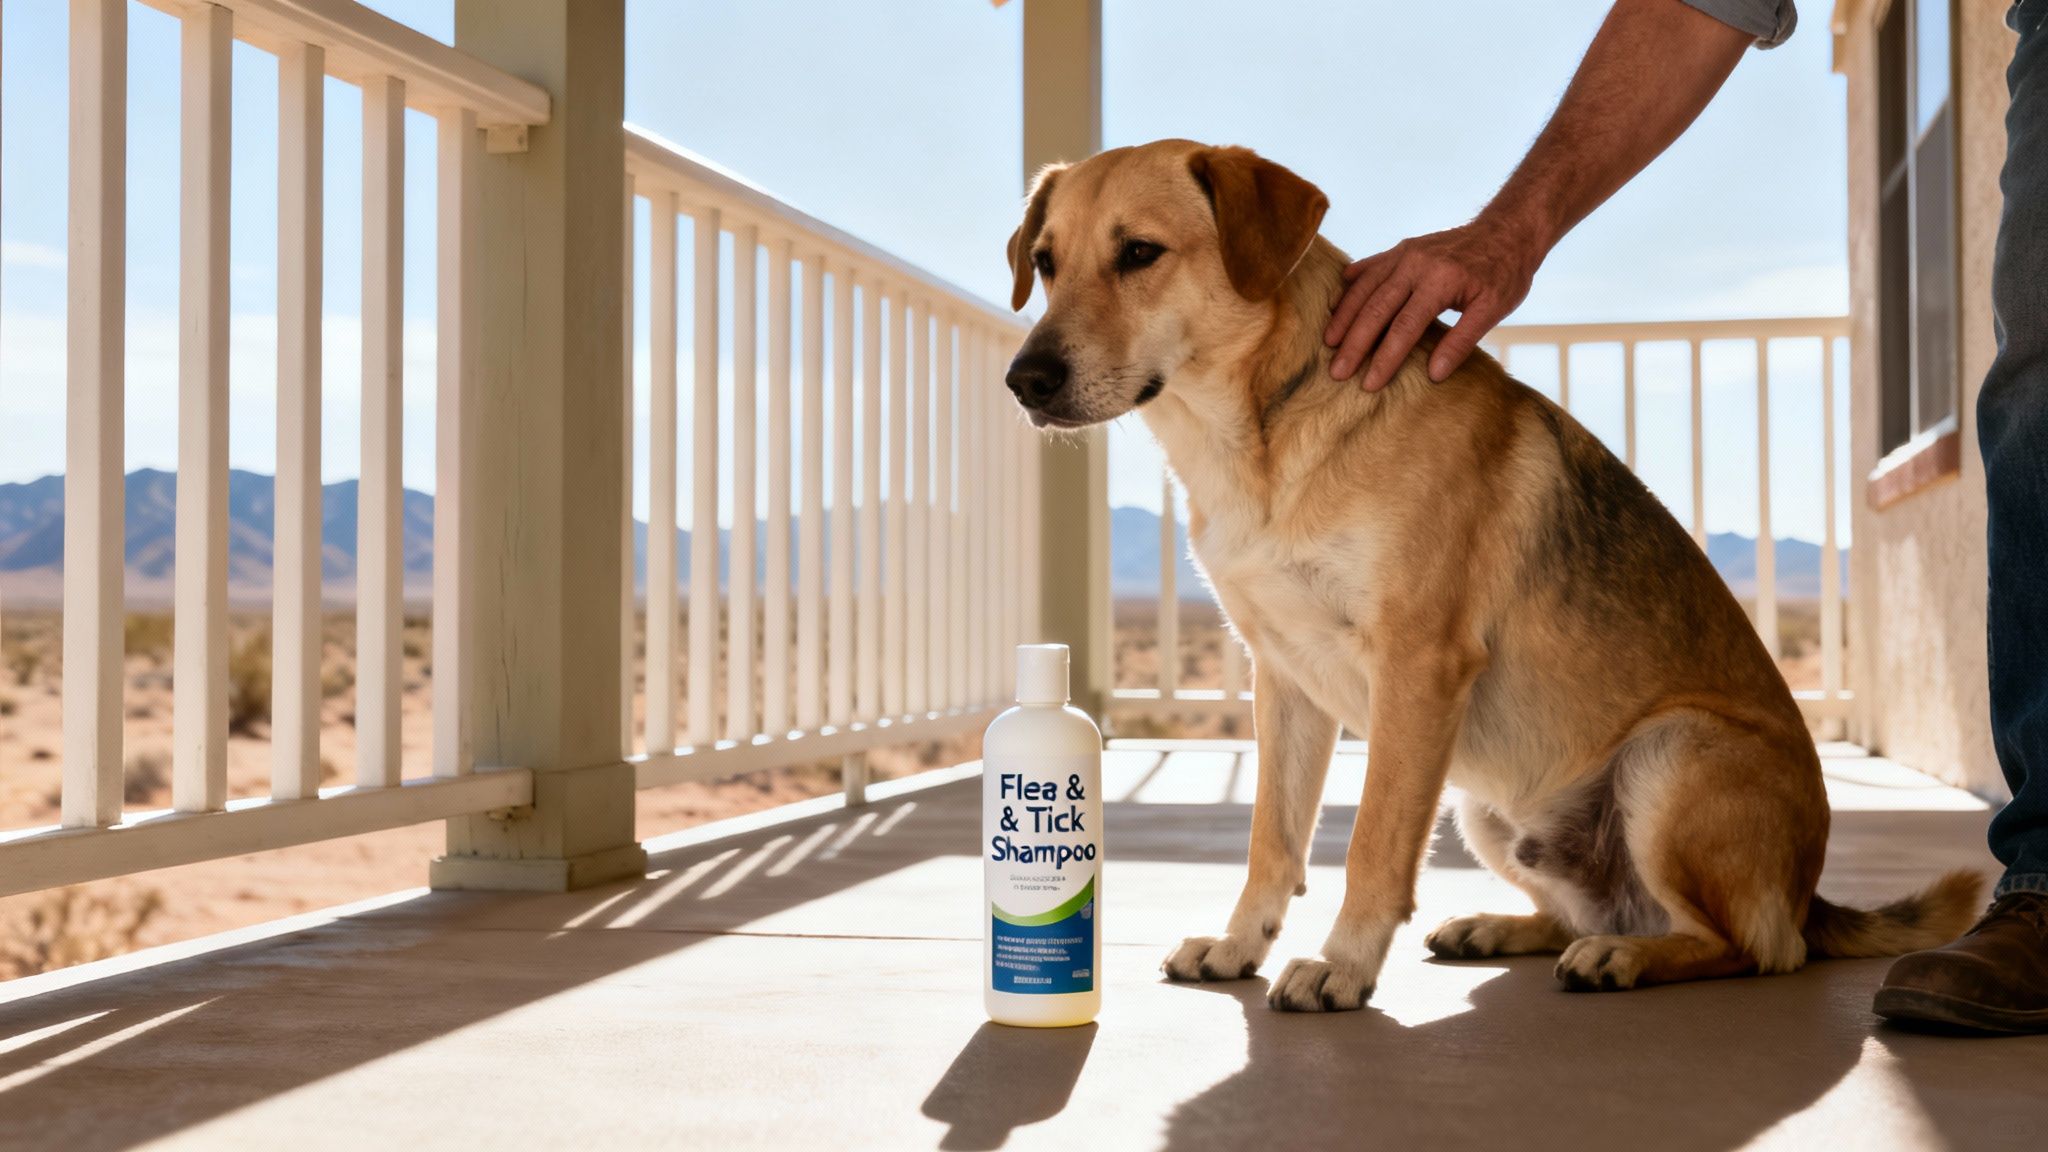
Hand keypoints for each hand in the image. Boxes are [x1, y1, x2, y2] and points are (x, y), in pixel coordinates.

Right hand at [1323, 214, 1544, 390]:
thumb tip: (1434, 375)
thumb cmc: (1504, 274)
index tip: (1369, 383)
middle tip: (1337, 371)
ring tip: (1329, 342)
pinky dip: (1351, 285)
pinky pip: (1369, 267)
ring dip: (1344, 316)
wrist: (1507, 230)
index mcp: (1440, 281)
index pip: (1405, 327)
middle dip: (1354, 343)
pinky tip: (1335, 301)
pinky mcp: (1402, 248)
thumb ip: (1462, 342)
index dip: (1385, 357)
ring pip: (1365, 287)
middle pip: (1376, 308)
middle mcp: (1416, 264)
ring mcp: (1406, 253)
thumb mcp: (1493, 310)